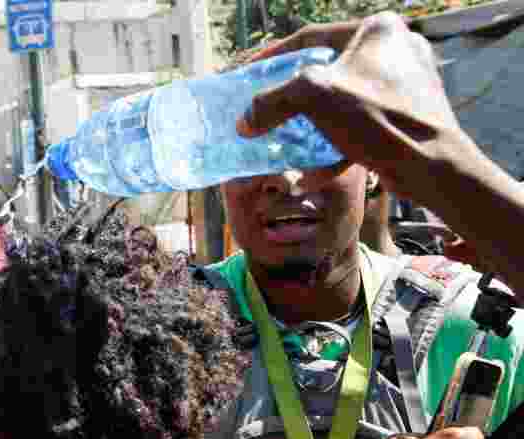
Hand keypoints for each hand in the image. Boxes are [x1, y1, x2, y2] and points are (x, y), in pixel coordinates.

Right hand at [237, 13, 466, 204]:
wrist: (431, 164)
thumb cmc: (377, 117)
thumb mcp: (313, 98)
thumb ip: (272, 102)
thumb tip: (244, 121)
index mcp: (376, 29)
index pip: (309, 38)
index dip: (271, 57)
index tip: (249, 74)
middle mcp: (395, 48)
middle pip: (326, 71)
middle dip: (294, 99)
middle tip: (269, 112)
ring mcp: (406, 82)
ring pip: (342, 101)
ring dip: (312, 126)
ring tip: (289, 144)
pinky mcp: (409, 114)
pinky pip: (362, 124)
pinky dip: (337, 145)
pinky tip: (315, 173)